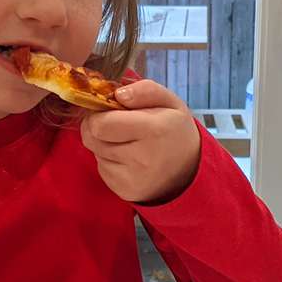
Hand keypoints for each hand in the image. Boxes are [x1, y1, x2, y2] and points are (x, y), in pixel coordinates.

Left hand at [80, 80, 201, 202]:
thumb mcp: (169, 101)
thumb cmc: (174, 130)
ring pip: (95, 153)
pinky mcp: (125, 192)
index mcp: (154, 130)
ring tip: (125, 141)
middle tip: (113, 124)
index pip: (101, 124)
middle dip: (96, 127)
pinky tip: (127, 158)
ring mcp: (132, 179)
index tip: (107, 111)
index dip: (97, 114)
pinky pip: (102, 169)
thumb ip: (145, 90)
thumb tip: (118, 94)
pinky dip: (108, 161)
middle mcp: (142, 158)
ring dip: (103, 144)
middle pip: (92, 138)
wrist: (190, 169)